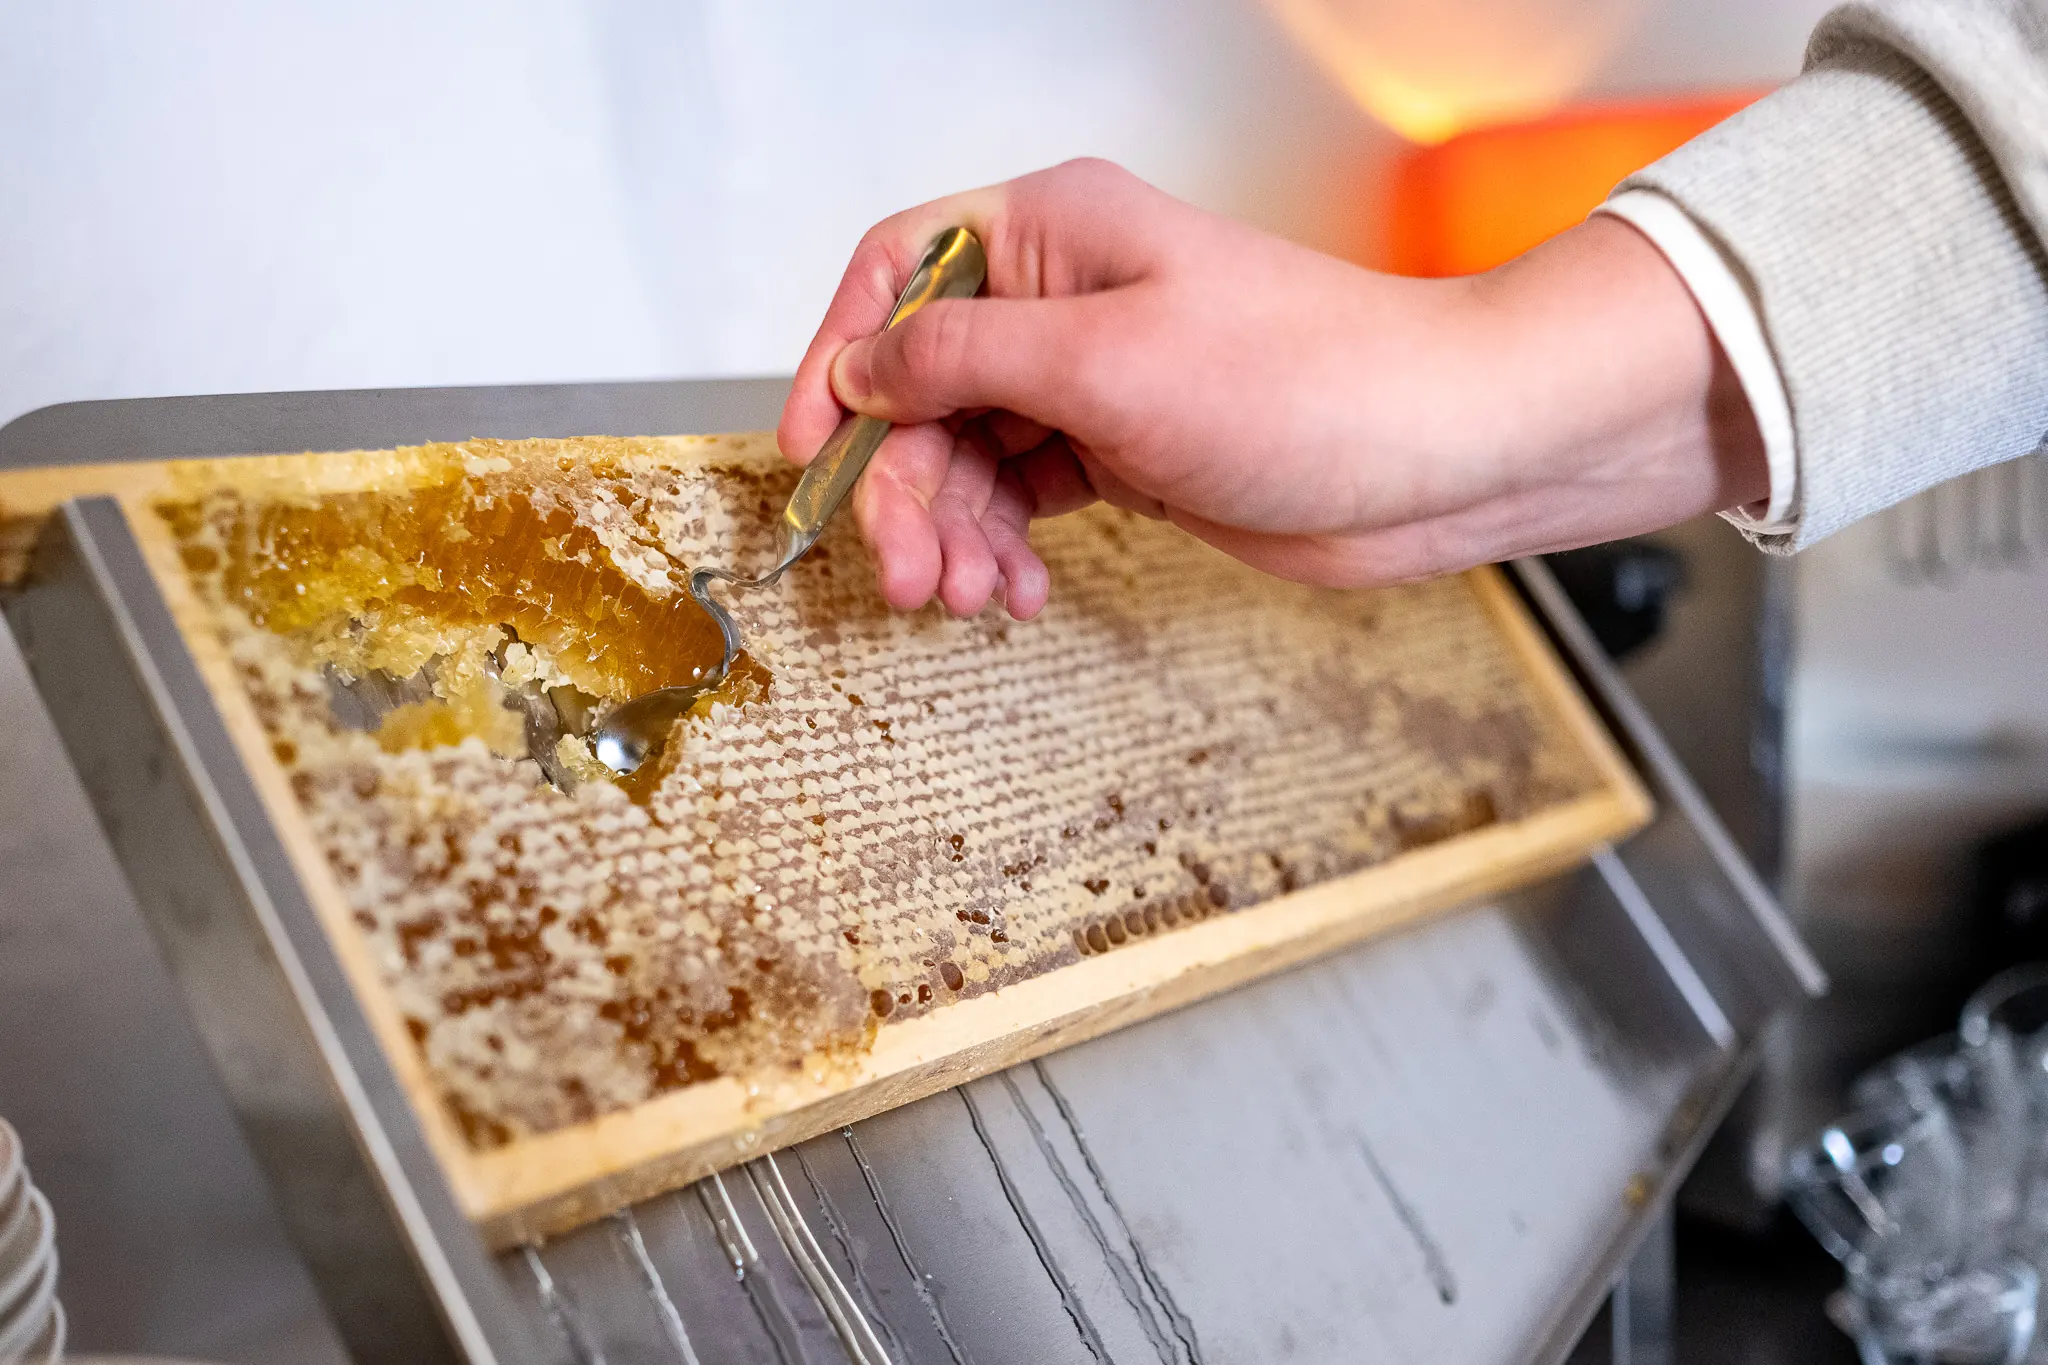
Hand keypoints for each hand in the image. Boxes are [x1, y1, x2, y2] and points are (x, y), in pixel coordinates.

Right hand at [779, 158, 1764, 619]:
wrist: (1433, 454)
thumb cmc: (1307, 380)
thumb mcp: (1104, 359)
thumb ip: (962, 359)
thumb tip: (861, 366)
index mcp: (1051, 233)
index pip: (896, 276)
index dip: (838, 361)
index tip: (811, 450)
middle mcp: (1064, 298)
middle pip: (923, 389)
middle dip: (903, 485)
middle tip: (906, 573)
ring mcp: (1094, 378)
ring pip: (969, 455)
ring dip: (952, 531)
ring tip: (968, 597)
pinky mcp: (1124, 450)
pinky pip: (1023, 499)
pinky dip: (1005, 548)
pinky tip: (1016, 592)